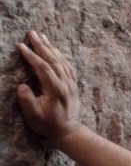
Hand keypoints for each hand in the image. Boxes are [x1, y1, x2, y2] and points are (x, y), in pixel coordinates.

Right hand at [15, 31, 82, 146]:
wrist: (68, 132)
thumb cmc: (48, 124)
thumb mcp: (33, 115)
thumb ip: (26, 100)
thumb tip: (22, 85)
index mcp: (55, 90)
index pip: (43, 67)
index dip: (31, 55)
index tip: (21, 46)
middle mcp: (65, 84)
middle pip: (53, 60)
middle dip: (41, 45)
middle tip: (32, 32)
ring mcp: (71, 84)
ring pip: (62, 62)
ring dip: (51, 48)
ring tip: (42, 36)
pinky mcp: (73, 86)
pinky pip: (68, 67)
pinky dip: (61, 56)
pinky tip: (56, 50)